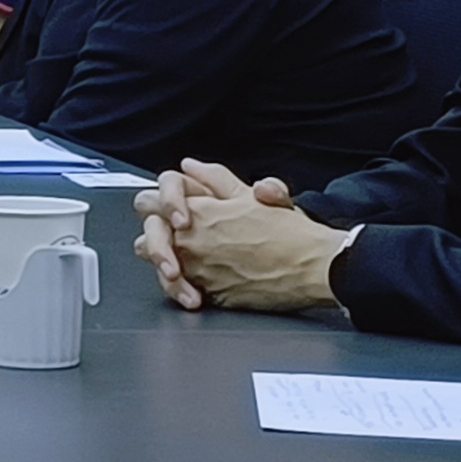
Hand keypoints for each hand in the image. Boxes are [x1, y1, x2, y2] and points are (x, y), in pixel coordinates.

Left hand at [136, 161, 342, 313]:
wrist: (316, 267)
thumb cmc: (290, 233)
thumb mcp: (251, 195)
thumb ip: (214, 178)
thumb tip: (190, 166)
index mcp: (197, 214)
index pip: (147, 203)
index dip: (155, 205)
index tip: (167, 211)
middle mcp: (191, 243)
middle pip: (144, 240)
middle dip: (156, 239)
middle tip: (173, 240)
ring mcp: (198, 271)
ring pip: (159, 269)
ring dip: (168, 265)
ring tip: (185, 264)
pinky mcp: (211, 295)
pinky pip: (181, 293)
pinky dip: (186, 289)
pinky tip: (202, 285)